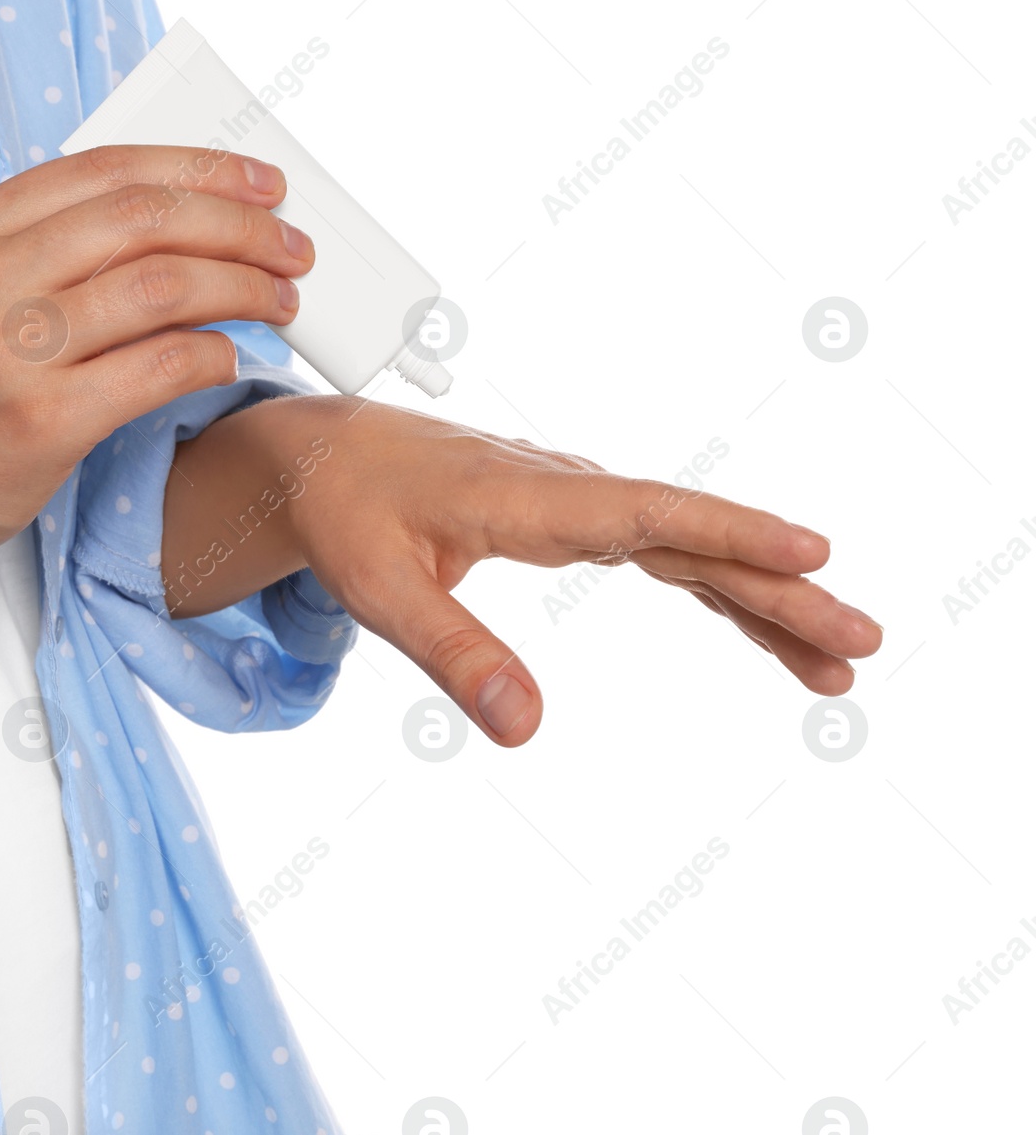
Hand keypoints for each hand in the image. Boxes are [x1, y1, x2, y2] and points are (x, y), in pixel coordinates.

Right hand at [0, 145, 314, 713]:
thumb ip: (47, 251)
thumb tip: (178, 226)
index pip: (107, 171)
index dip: (200, 168)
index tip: (261, 185)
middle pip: (146, 219)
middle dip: (241, 227)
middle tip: (293, 248)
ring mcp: (9, 351)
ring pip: (163, 286)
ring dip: (244, 287)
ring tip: (283, 301)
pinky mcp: (40, 422)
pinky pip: (159, 367)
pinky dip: (215, 354)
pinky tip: (235, 357)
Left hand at [163, 397, 882, 746]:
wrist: (325, 456)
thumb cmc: (347, 512)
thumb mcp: (380, 589)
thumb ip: (452, 652)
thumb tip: (524, 728)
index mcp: (527, 500)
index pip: (650, 515)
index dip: (731, 533)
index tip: (811, 555)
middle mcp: (567, 492)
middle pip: (693, 537)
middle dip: (780, 588)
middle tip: (860, 640)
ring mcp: (577, 502)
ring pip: (690, 545)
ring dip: (763, 595)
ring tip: (832, 657)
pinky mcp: (573, 517)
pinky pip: (662, 547)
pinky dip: (716, 580)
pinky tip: (758, 616)